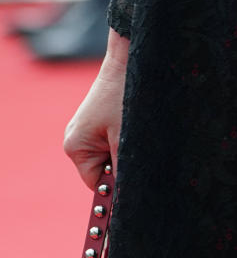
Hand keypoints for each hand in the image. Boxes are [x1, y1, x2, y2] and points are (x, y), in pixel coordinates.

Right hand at [63, 34, 128, 189]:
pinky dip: (124, 138)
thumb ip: (122, 170)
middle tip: (139, 147)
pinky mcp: (98, 118)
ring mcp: (86, 127)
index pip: (95, 183)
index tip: (136, 179)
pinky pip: (112, 139)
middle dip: (122, 164)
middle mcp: (75, 139)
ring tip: (136, 131)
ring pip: (110, 154)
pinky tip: (133, 123)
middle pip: (102, 169)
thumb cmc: (126, 96)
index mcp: (75, 147)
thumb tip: (124, 199)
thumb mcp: (125, 139)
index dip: (116, 185)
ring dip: (125, 149)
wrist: (129, 58)